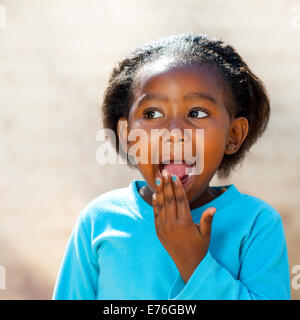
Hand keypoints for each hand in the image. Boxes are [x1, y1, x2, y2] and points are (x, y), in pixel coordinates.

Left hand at [152, 168, 215, 282]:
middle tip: (164, 172)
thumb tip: (213, 208)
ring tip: (158, 179)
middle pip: (169, 200)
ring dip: (160, 191)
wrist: (187, 264)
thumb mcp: (206, 234)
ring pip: (161, 205)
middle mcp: (173, 224)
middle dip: (167, 185)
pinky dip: (155, 204)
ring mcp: (164, 227)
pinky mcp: (159, 231)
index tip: (175, 177)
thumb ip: (207, 220)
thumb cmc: (199, 247)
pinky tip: (155, 194)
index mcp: (185, 223)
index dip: (178, 187)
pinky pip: (156, 214)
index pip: (181, 201)